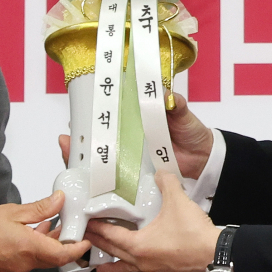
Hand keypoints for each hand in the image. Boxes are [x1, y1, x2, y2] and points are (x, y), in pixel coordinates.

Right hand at [0, 191, 91, 271]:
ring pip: (43, 258)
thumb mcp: (11, 212)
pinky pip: (31, 260)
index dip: (78, 247)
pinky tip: (32, 231)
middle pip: (56, 257)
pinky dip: (37, 247)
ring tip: (52, 224)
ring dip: (50, 244)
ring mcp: (18, 269)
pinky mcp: (10, 270)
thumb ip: (38, 208)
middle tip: (72, 227)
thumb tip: (59, 200)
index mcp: (29, 248)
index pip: (63, 254)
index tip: (86, 238)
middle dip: (66, 243)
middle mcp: (26, 263)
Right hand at [61, 93, 211, 178]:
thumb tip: (165, 95)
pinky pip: (119, 174)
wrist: (204, 158)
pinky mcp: (138, 172)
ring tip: (71, 153)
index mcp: (138, 117)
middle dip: (81, 138)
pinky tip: (90, 176)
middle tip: (68, 138)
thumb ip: (175, 103)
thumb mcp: (182, 112)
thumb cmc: (191, 131)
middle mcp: (131, 136)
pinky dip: (104, 176)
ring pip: (104, 156)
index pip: (112, 113)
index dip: (94, 113)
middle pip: (101, 136)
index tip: (77, 113)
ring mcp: (133, 155)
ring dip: (87, 156)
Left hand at [83, 170, 220, 271]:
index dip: (95, 229)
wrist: (216, 254)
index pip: (108, 236)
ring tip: (100, 263)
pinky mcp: (164, 267)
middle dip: (97, 245)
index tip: (84, 223)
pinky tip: (134, 259)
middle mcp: (142, 260)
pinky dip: (130, 264)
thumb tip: (161, 173)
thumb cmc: (195, 237)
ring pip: (125, 265)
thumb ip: (166, 183)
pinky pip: (139, 267)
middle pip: (112, 252)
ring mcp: (153, 266)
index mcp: (139, 246)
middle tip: (84, 239)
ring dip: (111, 261)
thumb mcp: (177, 202)